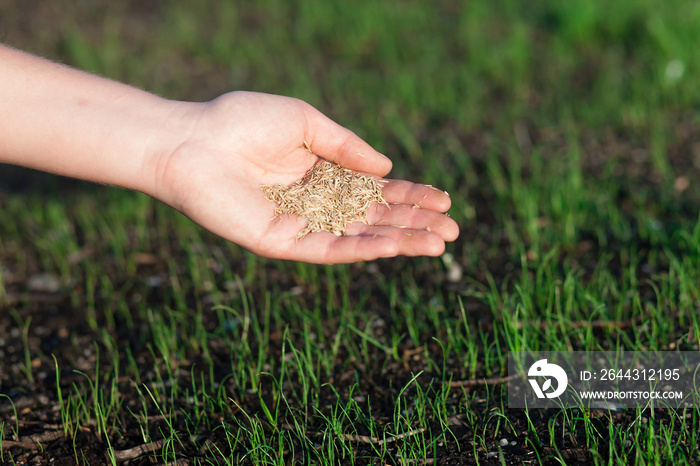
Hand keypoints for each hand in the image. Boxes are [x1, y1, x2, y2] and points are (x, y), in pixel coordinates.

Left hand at [150, 91, 458, 263]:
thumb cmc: (241, 121)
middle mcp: (315, 203)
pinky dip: (359, 249)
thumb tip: (386, 169)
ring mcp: (300, 225)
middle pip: (373, 218)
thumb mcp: (305, 121)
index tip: (443, 199)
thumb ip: (346, 146)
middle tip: (453, 231)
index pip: (375, 191)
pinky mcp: (281, 242)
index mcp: (322, 174)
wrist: (191, 141)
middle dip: (413, 224)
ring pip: (357, 238)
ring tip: (437, 245)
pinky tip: (389, 246)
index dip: (410, 196)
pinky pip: (325, 249)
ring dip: (397, 242)